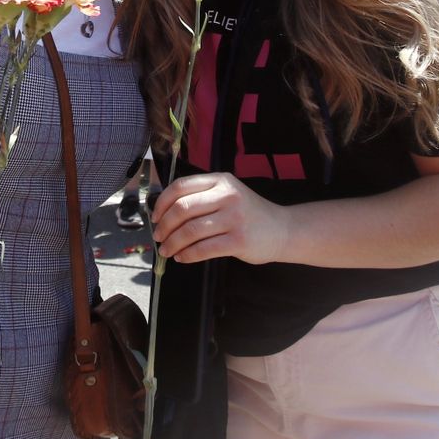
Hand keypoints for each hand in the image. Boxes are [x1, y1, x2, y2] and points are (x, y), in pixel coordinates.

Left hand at [150, 172, 289, 265]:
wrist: (283, 230)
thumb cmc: (248, 214)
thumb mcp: (228, 194)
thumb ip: (202, 197)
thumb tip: (164, 214)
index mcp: (220, 180)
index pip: (181, 186)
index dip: (162, 203)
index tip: (155, 217)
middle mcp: (227, 195)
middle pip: (182, 208)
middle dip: (164, 226)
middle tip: (158, 237)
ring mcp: (234, 218)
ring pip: (190, 230)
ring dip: (173, 243)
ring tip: (167, 250)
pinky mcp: (239, 240)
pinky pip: (203, 249)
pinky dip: (187, 255)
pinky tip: (183, 257)